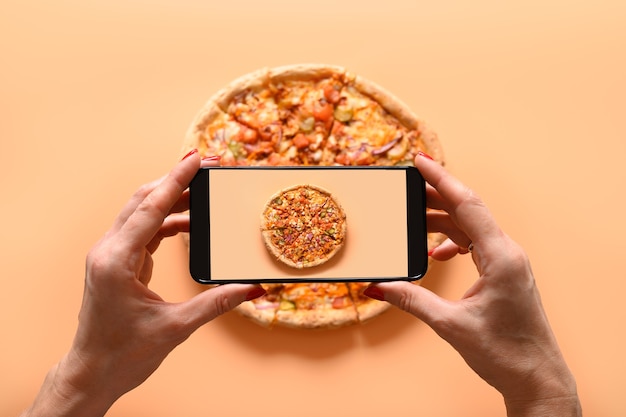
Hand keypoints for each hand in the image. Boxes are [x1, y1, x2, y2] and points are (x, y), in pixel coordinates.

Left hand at [21, 151, 265, 416]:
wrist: (93, 372)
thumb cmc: (124, 354)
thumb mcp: (176, 328)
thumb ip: (216, 303)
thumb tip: (252, 289)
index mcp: (116, 262)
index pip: (149, 209)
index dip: (176, 180)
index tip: (196, 158)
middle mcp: (108, 251)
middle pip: (142, 201)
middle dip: (175, 181)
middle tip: (207, 168)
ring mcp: (110, 255)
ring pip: (141, 212)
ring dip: (171, 200)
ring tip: (203, 193)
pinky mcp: (117, 262)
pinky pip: (143, 230)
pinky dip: (167, 221)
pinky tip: (189, 223)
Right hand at [364, 154, 580, 415]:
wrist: (535, 376)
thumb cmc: (503, 352)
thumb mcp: (449, 324)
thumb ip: (410, 300)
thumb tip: (376, 286)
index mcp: (501, 257)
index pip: (467, 204)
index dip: (441, 179)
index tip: (419, 160)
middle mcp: (507, 252)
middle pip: (467, 210)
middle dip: (434, 197)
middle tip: (404, 190)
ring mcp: (507, 261)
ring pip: (470, 226)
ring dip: (441, 221)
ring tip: (412, 221)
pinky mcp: (504, 271)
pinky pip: (475, 243)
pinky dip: (452, 242)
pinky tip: (435, 254)